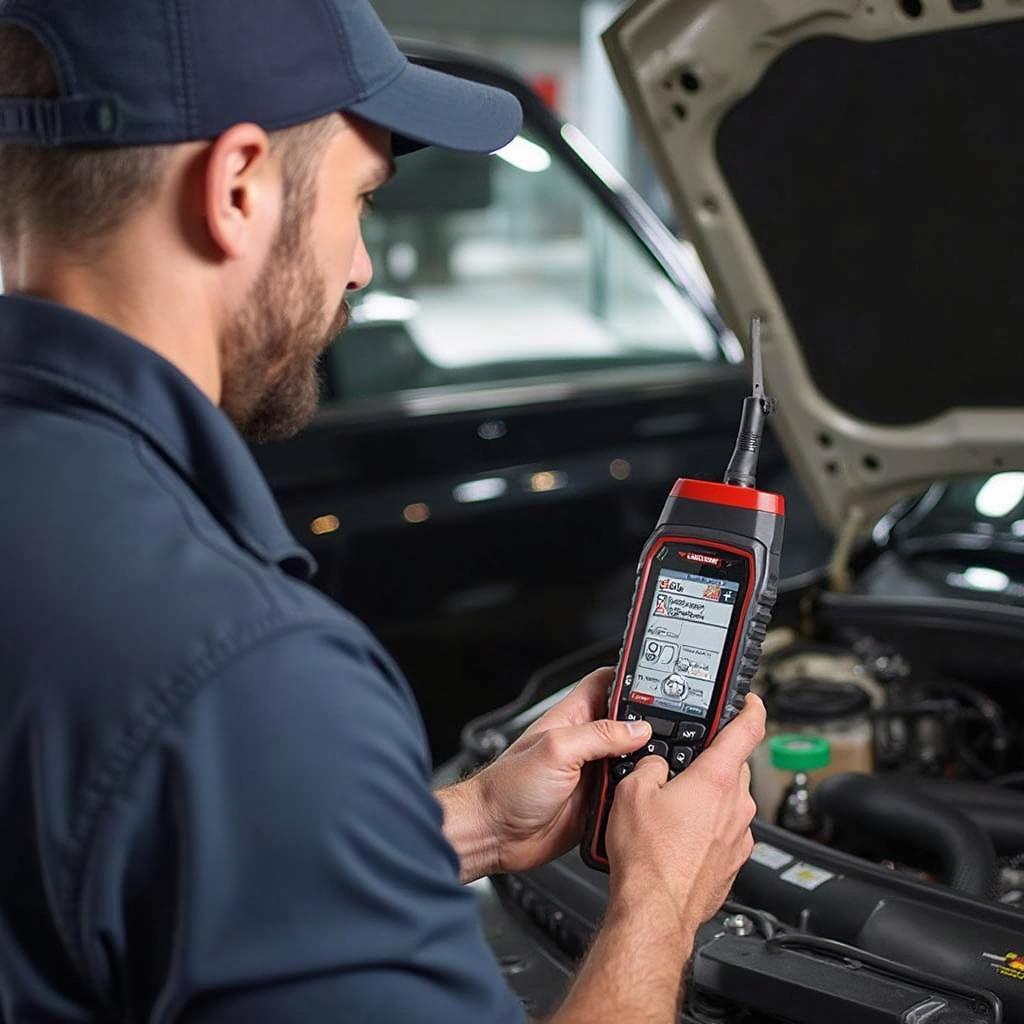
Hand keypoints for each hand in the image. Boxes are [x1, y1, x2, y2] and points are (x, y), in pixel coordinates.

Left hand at [458, 667, 651, 876]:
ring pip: (632, 761)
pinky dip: (637, 796)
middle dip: (650, 726)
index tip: (660, 680)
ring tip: (661, 767)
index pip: (607, 684)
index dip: (632, 678)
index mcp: (572, 718)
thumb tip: (638, 728)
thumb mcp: (556, 750)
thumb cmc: (507, 788)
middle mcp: (584, 743)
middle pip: (628, 724)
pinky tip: (646, 798)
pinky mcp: (596, 803)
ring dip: (644, 765)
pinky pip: (627, 795)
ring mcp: (591, 773)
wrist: (494, 835)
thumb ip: (599, 735)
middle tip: (673, 731)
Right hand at [605, 694, 765, 938]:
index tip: (752, 701)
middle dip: (713, 762)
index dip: (751, 709)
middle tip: (684, 765)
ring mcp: (738, 836)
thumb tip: (654, 764)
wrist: (655, 908)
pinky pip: (724, 832)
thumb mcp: (632, 791)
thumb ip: (649, 765)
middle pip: (735, 767)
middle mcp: (736, 806)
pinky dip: (707, 828)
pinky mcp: (733, 862)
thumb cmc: (647, 856)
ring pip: (729, 801)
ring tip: (672, 809)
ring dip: (708, 798)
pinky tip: (678, 838)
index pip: (748, 730)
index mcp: (718, 779)